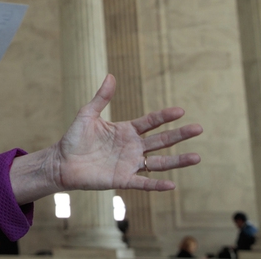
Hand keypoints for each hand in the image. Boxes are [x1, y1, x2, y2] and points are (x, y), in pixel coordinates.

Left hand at [10, 74, 201, 203]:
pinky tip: (172, 184)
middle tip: (198, 129)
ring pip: (159, 163)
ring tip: (197, 157)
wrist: (61, 162)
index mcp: (125, 130)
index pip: (150, 122)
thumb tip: (111, 76)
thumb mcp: (87, 114)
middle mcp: (132, 147)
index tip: (181, 111)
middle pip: (161, 141)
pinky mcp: (122, 180)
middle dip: (179, 135)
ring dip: (177, 161)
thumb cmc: (74, 138)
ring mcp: (129, 164)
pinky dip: (157, 184)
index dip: (165, 116)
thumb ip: (101, 97)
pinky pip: (143, 183)